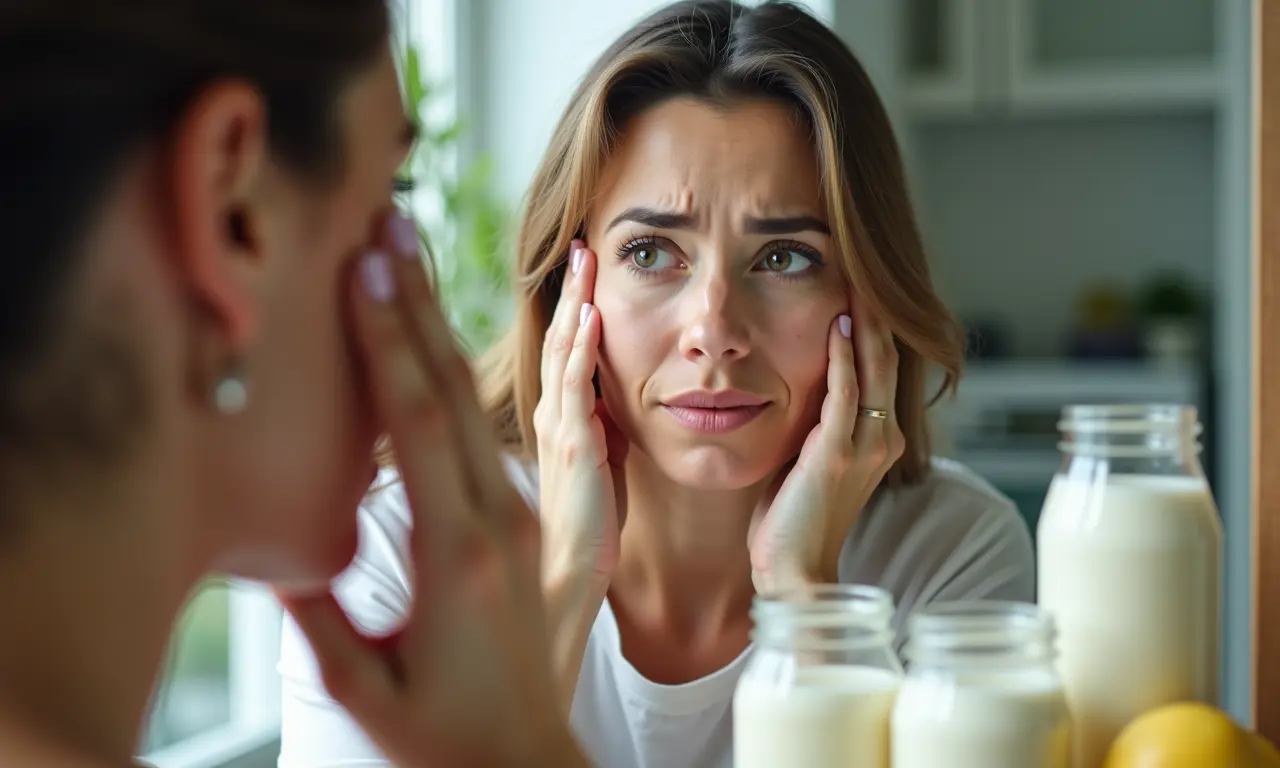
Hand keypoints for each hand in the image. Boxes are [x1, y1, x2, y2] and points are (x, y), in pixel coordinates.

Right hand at [278, 214, 584, 767]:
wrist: (523, 760)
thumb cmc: (441, 735)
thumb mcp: (366, 686)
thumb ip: (319, 620)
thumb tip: (273, 557)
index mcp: (458, 555)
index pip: (419, 424)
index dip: (389, 342)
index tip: (368, 270)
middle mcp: (497, 521)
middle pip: (452, 392)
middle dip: (417, 304)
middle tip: (392, 225)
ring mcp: (520, 518)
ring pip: (478, 403)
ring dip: (445, 326)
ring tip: (419, 257)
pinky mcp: (525, 522)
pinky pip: (497, 432)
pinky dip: (470, 376)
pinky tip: (464, 336)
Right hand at [533, 242, 623, 590]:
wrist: (567, 579)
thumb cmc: (585, 527)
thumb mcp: (598, 463)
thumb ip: (600, 427)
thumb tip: (615, 399)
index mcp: (558, 416)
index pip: (561, 345)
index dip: (569, 301)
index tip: (582, 259)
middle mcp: (551, 413)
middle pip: (556, 335)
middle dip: (566, 287)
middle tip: (576, 239)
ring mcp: (558, 427)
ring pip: (563, 350)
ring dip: (574, 301)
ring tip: (584, 256)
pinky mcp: (573, 448)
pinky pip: (576, 388)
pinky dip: (583, 348)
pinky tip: (594, 314)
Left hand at [749, 293, 904, 589]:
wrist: (794, 570)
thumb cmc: (793, 517)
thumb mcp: (811, 457)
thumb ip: (816, 420)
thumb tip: (798, 378)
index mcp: (880, 438)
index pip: (884, 367)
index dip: (875, 324)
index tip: (859, 282)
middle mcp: (884, 438)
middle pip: (889, 357)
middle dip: (877, 310)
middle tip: (864, 264)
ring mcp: (866, 446)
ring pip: (875, 368)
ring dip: (865, 321)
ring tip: (857, 279)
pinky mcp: (838, 453)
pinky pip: (847, 393)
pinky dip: (844, 356)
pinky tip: (838, 324)